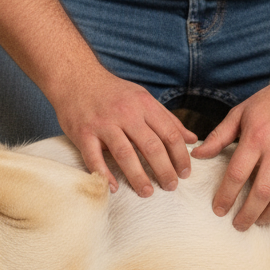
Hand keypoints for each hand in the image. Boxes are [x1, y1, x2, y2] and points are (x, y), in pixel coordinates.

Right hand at [52, 69, 196, 197]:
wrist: (76, 76)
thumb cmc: (113, 91)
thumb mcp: (143, 98)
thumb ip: (167, 119)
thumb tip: (193, 139)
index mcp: (143, 104)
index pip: (169, 133)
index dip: (180, 155)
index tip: (185, 173)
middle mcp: (125, 113)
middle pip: (151, 146)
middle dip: (164, 170)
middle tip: (171, 186)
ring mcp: (103, 123)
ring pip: (125, 154)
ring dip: (138, 177)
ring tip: (147, 192)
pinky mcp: (83, 133)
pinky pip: (94, 158)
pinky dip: (104, 174)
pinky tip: (113, 188)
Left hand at [191, 76, 269, 230]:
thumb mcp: (241, 112)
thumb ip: (219, 136)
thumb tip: (197, 155)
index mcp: (257, 136)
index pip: (238, 174)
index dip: (226, 196)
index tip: (218, 209)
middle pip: (262, 192)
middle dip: (248, 214)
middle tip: (238, 224)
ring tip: (259, 221)